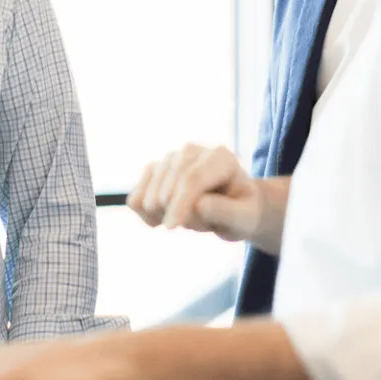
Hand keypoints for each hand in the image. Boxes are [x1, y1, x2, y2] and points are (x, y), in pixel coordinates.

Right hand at [127, 144, 268, 245]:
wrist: (233, 207)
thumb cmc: (242, 212)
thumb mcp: (245, 219)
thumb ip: (227, 212)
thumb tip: (198, 204)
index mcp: (220, 157)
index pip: (191, 179)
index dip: (179, 204)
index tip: (171, 228)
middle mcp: (192, 151)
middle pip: (168, 190)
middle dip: (180, 217)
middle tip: (205, 224)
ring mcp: (170, 158)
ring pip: (150, 197)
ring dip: (166, 218)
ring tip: (191, 218)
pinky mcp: (153, 170)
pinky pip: (135, 200)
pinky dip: (146, 216)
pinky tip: (166, 218)